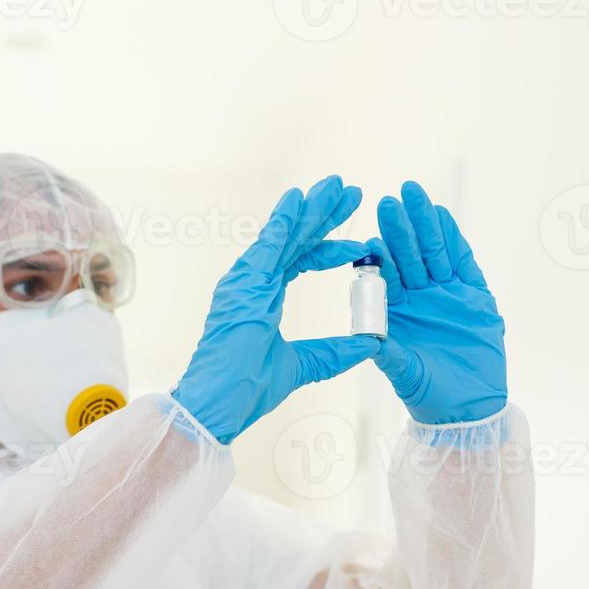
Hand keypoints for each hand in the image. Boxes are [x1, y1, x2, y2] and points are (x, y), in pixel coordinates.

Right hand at [173, 176, 378, 444]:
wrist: (219, 403)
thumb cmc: (247, 388)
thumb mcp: (304, 366)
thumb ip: (333, 352)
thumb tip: (369, 345)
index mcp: (261, 299)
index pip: (299, 262)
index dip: (329, 249)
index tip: (358, 244)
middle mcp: (251, 283)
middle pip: (294, 240)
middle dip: (324, 215)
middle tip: (350, 191)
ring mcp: (246, 282)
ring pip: (285, 235)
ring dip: (311, 209)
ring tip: (336, 185)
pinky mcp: (245, 285)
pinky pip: (269, 244)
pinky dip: (285, 220)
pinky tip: (301, 198)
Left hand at [367, 182, 507, 424]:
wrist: (469, 408)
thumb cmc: (429, 394)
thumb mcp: (403, 373)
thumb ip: (387, 353)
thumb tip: (366, 337)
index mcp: (396, 313)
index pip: (386, 278)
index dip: (379, 256)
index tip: (369, 235)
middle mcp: (419, 298)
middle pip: (409, 256)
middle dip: (400, 229)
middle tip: (388, 200)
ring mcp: (446, 294)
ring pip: (434, 252)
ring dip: (424, 225)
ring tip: (415, 195)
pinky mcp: (475, 296)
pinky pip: (463, 262)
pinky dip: (454, 240)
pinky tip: (442, 217)